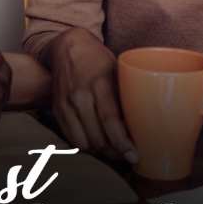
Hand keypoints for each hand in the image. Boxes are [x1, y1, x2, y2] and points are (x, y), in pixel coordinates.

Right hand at [46, 27, 136, 162]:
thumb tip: (144, 123)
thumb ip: (126, 96)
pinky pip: (72, 139)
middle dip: (115, 153)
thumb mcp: (117, 71)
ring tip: (114, 152)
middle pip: (97, 138)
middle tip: (129, 155)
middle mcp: (80, 96)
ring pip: (84, 143)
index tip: (134, 156)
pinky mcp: (58, 111)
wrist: (67, 47)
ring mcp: (66, 105)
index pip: (110, 121)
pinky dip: (86, 146)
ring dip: (101, 153)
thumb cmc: (97, 59)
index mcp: (100, 84)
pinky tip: (98, 144)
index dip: (122, 143)